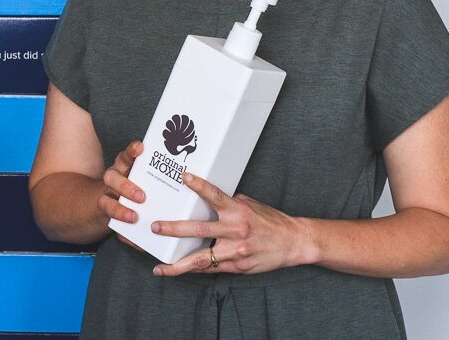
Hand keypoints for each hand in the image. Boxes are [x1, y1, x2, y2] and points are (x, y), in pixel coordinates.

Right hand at [97, 140, 146, 230]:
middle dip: (126, 186)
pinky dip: (121, 230)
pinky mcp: (105, 214)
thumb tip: (186, 177)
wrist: (104, 205)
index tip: (141, 148)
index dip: (131, 151)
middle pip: (112, 177)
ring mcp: (106, 197)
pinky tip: (132, 239)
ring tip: (134, 217)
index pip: (125, 157)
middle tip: (141, 197)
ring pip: (105, 201)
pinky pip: (109, 221)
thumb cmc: (132, 188)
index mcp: (123, 169)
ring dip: (120, 209)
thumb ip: (154, 176)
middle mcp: (112, 180)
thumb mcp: (140, 178)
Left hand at [151, 173, 311, 276]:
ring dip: (179, 264)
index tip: (184, 177)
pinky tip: (178, 271)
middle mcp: (236, 231)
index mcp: (238, 211)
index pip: (215, 195)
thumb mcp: (249, 204)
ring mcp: (236, 251)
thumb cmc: (269, 220)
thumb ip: (227, 204)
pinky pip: (212, 269)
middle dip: (174, 229)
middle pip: (200, 230)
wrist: (293, 242)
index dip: (200, 186)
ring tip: (160, 267)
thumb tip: (204, 199)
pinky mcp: (238, 267)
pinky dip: (194, 270)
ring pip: (202, 259)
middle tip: (155, 227)